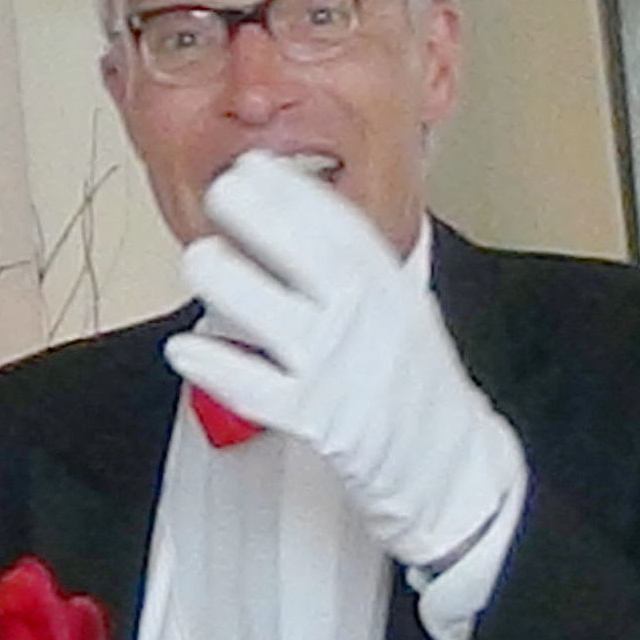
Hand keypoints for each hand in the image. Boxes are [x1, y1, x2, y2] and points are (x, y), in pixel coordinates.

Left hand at [165, 151, 524, 570]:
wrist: (454, 472)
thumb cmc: (421, 395)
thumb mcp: (404, 315)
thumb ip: (359, 274)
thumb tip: (297, 224)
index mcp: (393, 293)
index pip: (339, 226)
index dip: (291, 190)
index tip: (255, 167)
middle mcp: (368, 323)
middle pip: (305, 253)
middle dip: (256, 214)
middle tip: (220, 193)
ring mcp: (341, 370)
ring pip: (268, 311)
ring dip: (225, 279)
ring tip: (202, 261)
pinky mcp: (319, 421)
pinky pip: (254, 386)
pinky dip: (215, 365)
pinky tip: (185, 350)